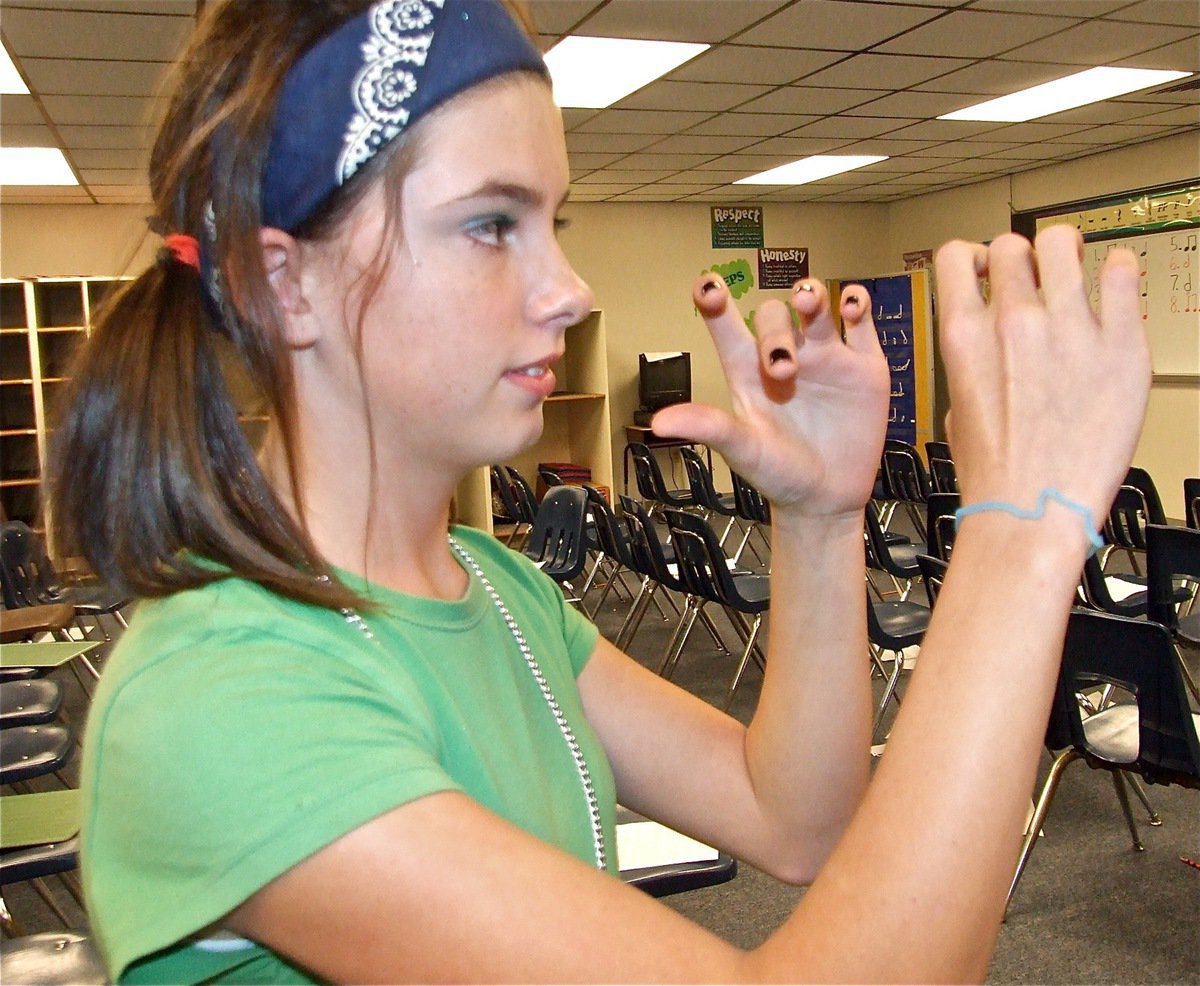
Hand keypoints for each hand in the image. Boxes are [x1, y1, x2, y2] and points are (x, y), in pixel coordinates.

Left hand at [651, 275, 889, 518]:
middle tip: (781, 369)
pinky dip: (857, 305)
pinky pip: (861, 324)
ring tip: (809, 304)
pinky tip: (850, 307)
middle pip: (775, 316)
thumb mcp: (742, 450)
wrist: (825, 499)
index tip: (706, 284)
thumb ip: (707, 428)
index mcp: (749, 372)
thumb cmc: (777, 473)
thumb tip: (660, 423)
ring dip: (811, 296)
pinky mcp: (863, 367)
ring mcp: (826, 358)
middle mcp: (786, 356)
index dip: (714, 301)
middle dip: (776, 332)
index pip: (728, 328)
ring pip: (816, 308)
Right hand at [935, 226, 1149, 532]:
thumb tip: (990, 345)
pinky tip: (1115, 285)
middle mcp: (1014, 322)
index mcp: (965, 337)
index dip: (970, 257)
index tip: (984, 267)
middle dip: (1020, 257)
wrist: (1034, 510)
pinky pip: (1122, 274)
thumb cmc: (996, 474)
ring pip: (1062, 242)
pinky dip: (1118, 272)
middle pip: (1011, 244)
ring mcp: (1070, 329)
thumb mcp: (958, 409)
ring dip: (1065, 252)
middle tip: (1035, 274)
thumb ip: (974, 362)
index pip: (955, 256)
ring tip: (1075, 268)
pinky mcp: (1121, 345)